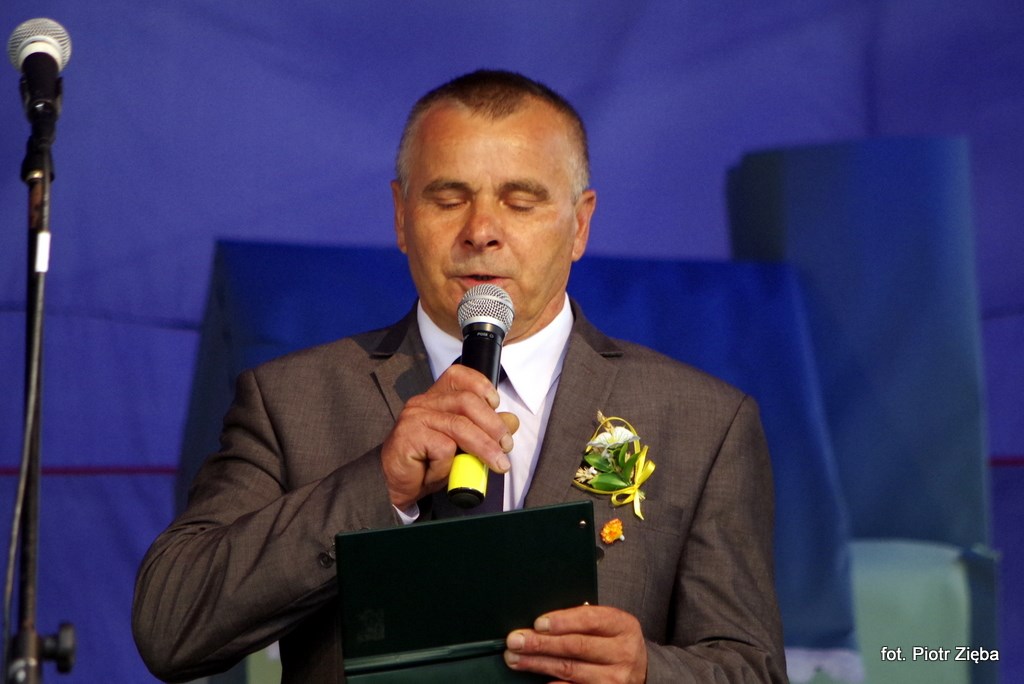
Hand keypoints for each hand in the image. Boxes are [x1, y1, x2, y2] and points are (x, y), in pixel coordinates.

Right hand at [380, 364, 518, 508]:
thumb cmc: (429, 465)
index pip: (458, 376)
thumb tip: (511, 421)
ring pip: (460, 425)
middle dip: (493, 425)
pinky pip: (443, 447)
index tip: (496, 404)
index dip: (481, 385)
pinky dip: (450, 464)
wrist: (398, 487)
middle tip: (506, 446)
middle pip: (466, 401)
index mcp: (436, 398)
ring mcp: (415, 417)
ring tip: (497, 464)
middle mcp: (424, 402)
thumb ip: (486, 431)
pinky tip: (442, 471)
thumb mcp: (464, 447)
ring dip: (484, 447)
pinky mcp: (408, 435)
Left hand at [504, 605, 646, 683]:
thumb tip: (542, 623)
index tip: (537, 623)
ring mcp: (616, 679)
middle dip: (540, 643)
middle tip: (515, 641)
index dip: (562, 621)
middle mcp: (623, 653)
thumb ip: (583, 620)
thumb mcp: (609, 625)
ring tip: (515, 658)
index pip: (590, 619)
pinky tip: (538, 681)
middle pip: (575, 646)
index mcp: (623, 626)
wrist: (640, 671)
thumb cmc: (614, 642)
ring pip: (569, 670)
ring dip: (537, 664)